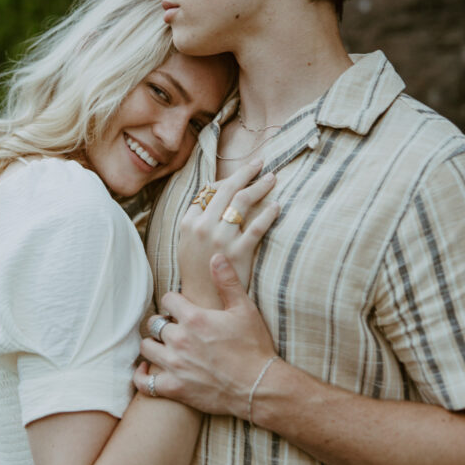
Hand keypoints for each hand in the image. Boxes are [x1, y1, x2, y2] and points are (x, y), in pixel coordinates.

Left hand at [135, 254, 281, 417]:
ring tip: (164, 345)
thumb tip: (216, 256)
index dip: (174, 302)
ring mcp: (175, 365)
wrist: (260, 388)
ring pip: (146, 348)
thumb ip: (227, 281)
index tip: (181, 308)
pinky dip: (142, 375)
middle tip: (174, 327)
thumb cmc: (255, 347)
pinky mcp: (174, 388)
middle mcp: (180, 340)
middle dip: (163, 322)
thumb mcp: (245, 309)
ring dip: (153, 344)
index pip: (168, 300)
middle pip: (154, 323)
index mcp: (194, 318)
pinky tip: (148, 369)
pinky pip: (144, 382)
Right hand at [178, 159, 277, 307]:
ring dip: (259, 186)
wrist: (203, 303)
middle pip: (227, 189)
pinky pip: (257, 226)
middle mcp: (202, 226)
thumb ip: (197, 217)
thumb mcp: (187, 242)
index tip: (241, 174)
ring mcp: (220, 239)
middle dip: (245, 172)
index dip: (227, 180)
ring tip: (271, 179)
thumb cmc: (197, 271)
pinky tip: (277, 206)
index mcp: (188, 222)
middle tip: (259, 162)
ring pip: (242, 202)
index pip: (209, 190)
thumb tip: (213, 189)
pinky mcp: (239, 252)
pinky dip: (268, 213)